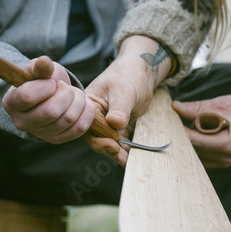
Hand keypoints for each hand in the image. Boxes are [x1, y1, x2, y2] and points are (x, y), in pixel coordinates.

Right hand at [2, 56, 95, 143]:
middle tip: (66, 87)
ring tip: (74, 93)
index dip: (46, 86)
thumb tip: (44, 61)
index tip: (52, 82)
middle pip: (51, 111)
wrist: (48, 98)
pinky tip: (84, 104)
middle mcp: (22, 122)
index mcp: (11, 103)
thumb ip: (41, 67)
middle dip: (65, 94)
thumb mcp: (38, 70)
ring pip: (68, 119)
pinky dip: (86, 113)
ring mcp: (40, 134)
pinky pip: (79, 129)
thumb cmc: (40, 81)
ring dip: (78, 101)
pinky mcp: (57, 140)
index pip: (28, 97)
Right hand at [84, 36, 172, 165]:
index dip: (98, 139)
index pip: (88, 127)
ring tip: (128, 160)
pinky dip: (126, 149)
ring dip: (118, 153)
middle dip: (108, 149)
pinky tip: (133, 155)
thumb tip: (115, 124)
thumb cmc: (129, 74)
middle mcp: (95, 116)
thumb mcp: (123, 90)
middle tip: (121, 156)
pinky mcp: (120, 127)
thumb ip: (119, 109)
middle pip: (96, 138)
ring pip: (109, 142)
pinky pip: (120, 141)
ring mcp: (107, 122)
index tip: (113, 145)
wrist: (143, 71)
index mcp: (88, 105)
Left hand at [172, 87, 230, 167]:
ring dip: (189, 141)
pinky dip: (196, 144)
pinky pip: (201, 155)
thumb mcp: (222, 104)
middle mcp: (225, 158)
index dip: (178, 131)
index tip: (165, 122)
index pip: (194, 141)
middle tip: (168, 123)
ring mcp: (224, 162)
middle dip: (181, 136)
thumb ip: (197, 108)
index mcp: (227, 145)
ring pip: (195, 154)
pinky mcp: (222, 161)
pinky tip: (192, 132)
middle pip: (193, 149)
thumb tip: (174, 107)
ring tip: (182, 125)